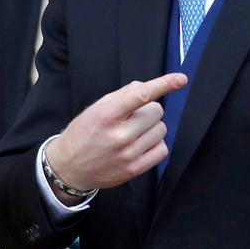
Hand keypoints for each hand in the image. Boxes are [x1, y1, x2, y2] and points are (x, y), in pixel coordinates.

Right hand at [46, 73, 186, 201]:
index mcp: (106, 114)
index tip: (180, 79)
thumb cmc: (82, 134)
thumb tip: (145, 87)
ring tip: (134, 132)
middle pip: (156, 111)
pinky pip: (162, 150)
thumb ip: (121, 96)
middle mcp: (119, 134)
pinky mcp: (135, 169)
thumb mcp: (95, 109)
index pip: (141, 95)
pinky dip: (155, 144)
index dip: (164, 84)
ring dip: (152, 128)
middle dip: (148, 110)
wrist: (69, 167)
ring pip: (161, 129)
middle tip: (133, 117)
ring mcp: (128, 154)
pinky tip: (140, 145)